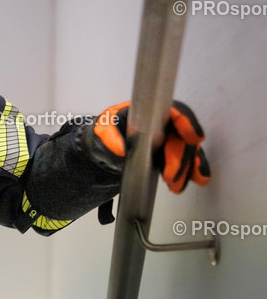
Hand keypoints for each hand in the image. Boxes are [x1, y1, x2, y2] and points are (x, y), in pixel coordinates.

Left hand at [89, 100, 210, 192]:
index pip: (174, 112)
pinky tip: (195, 180)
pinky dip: (193, 172)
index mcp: (150, 113)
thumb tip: (120, 149)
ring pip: (188, 152)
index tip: (192, 137)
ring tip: (175, 185)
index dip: (187, 123)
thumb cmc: (106, 132)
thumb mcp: (102, 129)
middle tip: (170, 175)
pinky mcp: (172, 155)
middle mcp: (164, 125)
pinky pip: (189, 162)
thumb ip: (109, 136)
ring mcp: (170, 140)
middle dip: (180, 158)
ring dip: (186, 169)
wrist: (104, 147)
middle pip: (182, 138)